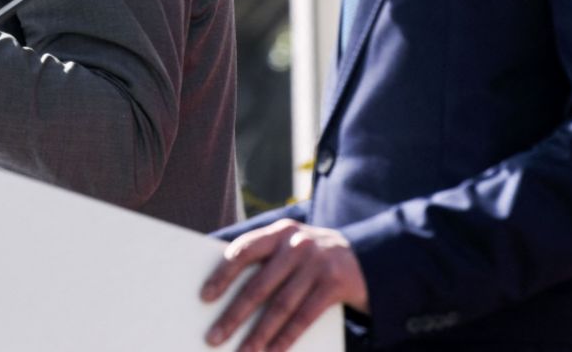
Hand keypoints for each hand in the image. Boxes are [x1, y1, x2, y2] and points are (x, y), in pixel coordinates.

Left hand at [201, 219, 367, 351]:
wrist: (366, 260)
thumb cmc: (312, 259)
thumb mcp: (291, 248)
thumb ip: (265, 261)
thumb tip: (225, 294)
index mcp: (279, 232)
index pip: (244, 250)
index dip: (222, 274)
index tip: (204, 296)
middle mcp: (296, 244)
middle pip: (259, 284)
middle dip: (234, 314)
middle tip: (213, 337)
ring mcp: (317, 263)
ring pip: (280, 306)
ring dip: (258, 334)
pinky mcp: (334, 284)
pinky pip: (304, 317)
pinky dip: (285, 338)